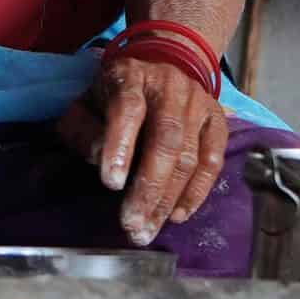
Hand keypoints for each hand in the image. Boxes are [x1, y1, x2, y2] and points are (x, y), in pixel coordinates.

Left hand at [56, 53, 228, 244]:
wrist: (159, 69)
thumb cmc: (116, 96)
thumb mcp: (86, 104)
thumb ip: (82, 129)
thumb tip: (96, 157)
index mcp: (131, 76)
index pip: (127, 108)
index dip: (120, 146)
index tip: (111, 183)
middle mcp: (169, 86)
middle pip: (165, 140)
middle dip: (148, 188)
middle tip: (132, 224)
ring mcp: (198, 103)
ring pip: (189, 156)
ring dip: (168, 199)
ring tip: (148, 228)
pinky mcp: (217, 120)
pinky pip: (212, 161)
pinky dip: (196, 192)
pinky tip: (177, 214)